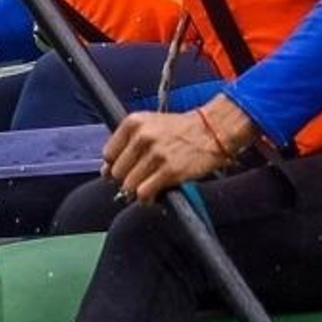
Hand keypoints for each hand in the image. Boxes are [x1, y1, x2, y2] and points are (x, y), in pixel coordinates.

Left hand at [104, 98, 256, 202]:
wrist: (214, 129)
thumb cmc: (183, 129)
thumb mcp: (151, 125)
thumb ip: (127, 144)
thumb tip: (106, 171)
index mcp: (135, 122)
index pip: (108, 154)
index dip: (117, 165)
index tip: (128, 167)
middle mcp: (143, 136)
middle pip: (117, 173)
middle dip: (127, 179)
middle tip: (143, 176)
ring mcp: (156, 154)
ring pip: (129, 186)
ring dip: (138, 190)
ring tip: (152, 184)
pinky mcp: (170, 171)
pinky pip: (144, 194)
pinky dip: (148, 198)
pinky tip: (157, 192)